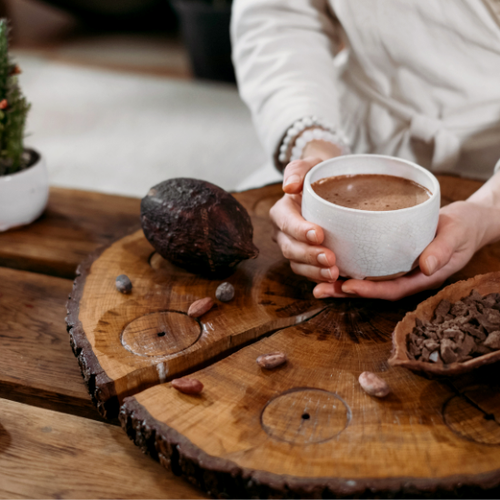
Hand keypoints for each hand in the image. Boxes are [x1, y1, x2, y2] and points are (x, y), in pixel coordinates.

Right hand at [269, 140, 341, 284]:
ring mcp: (294, 248)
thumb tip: (289, 186)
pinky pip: (309, 273)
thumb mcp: (308, 165)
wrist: (328, 188)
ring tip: (334, 273)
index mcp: (281, 212)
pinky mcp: (307, 260)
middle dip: (309, 256)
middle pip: (290, 249)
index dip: (300, 231)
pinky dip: (320, 279)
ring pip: (298, 264)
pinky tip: (336, 281)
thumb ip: (297, 170)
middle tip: (330, 259)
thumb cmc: (318, 176)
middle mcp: (283, 233)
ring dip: (315, 271)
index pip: (286, 223)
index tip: (319, 234)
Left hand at [314, 200, 494, 300]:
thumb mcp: (457, 236)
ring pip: (366, 277)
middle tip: (318, 290)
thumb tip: (426, 267)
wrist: (468, 221)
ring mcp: (397, 267)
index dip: (370, 290)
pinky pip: (368, 264)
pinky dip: (350, 264)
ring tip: (315, 280)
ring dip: (341, 281)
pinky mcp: (390, 255)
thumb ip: (442, 250)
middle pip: (372, 288)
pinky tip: (330, 260)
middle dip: (345, 291)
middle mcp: (405, 276)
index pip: (392, 289)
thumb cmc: (464, 228)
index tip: (348, 286)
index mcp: (421, 277)